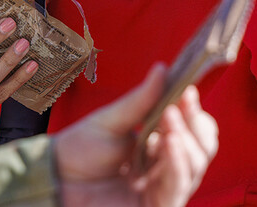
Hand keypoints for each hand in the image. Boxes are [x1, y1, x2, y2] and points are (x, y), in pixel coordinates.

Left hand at [53, 63, 217, 206]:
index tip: (187, 89)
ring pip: (194, 166)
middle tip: (180, 103)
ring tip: (171, 117)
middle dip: (195, 124)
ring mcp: (162, 188)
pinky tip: (170, 141)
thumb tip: (163, 69)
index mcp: (159, 144)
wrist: (55, 178)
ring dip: (187, 140)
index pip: (191, 128)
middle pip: (201, 148)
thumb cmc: (80, 150)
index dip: (193, 110)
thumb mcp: (111, 120)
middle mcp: (166, 167)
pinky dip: (177, 162)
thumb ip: (140, 101)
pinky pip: (177, 186)